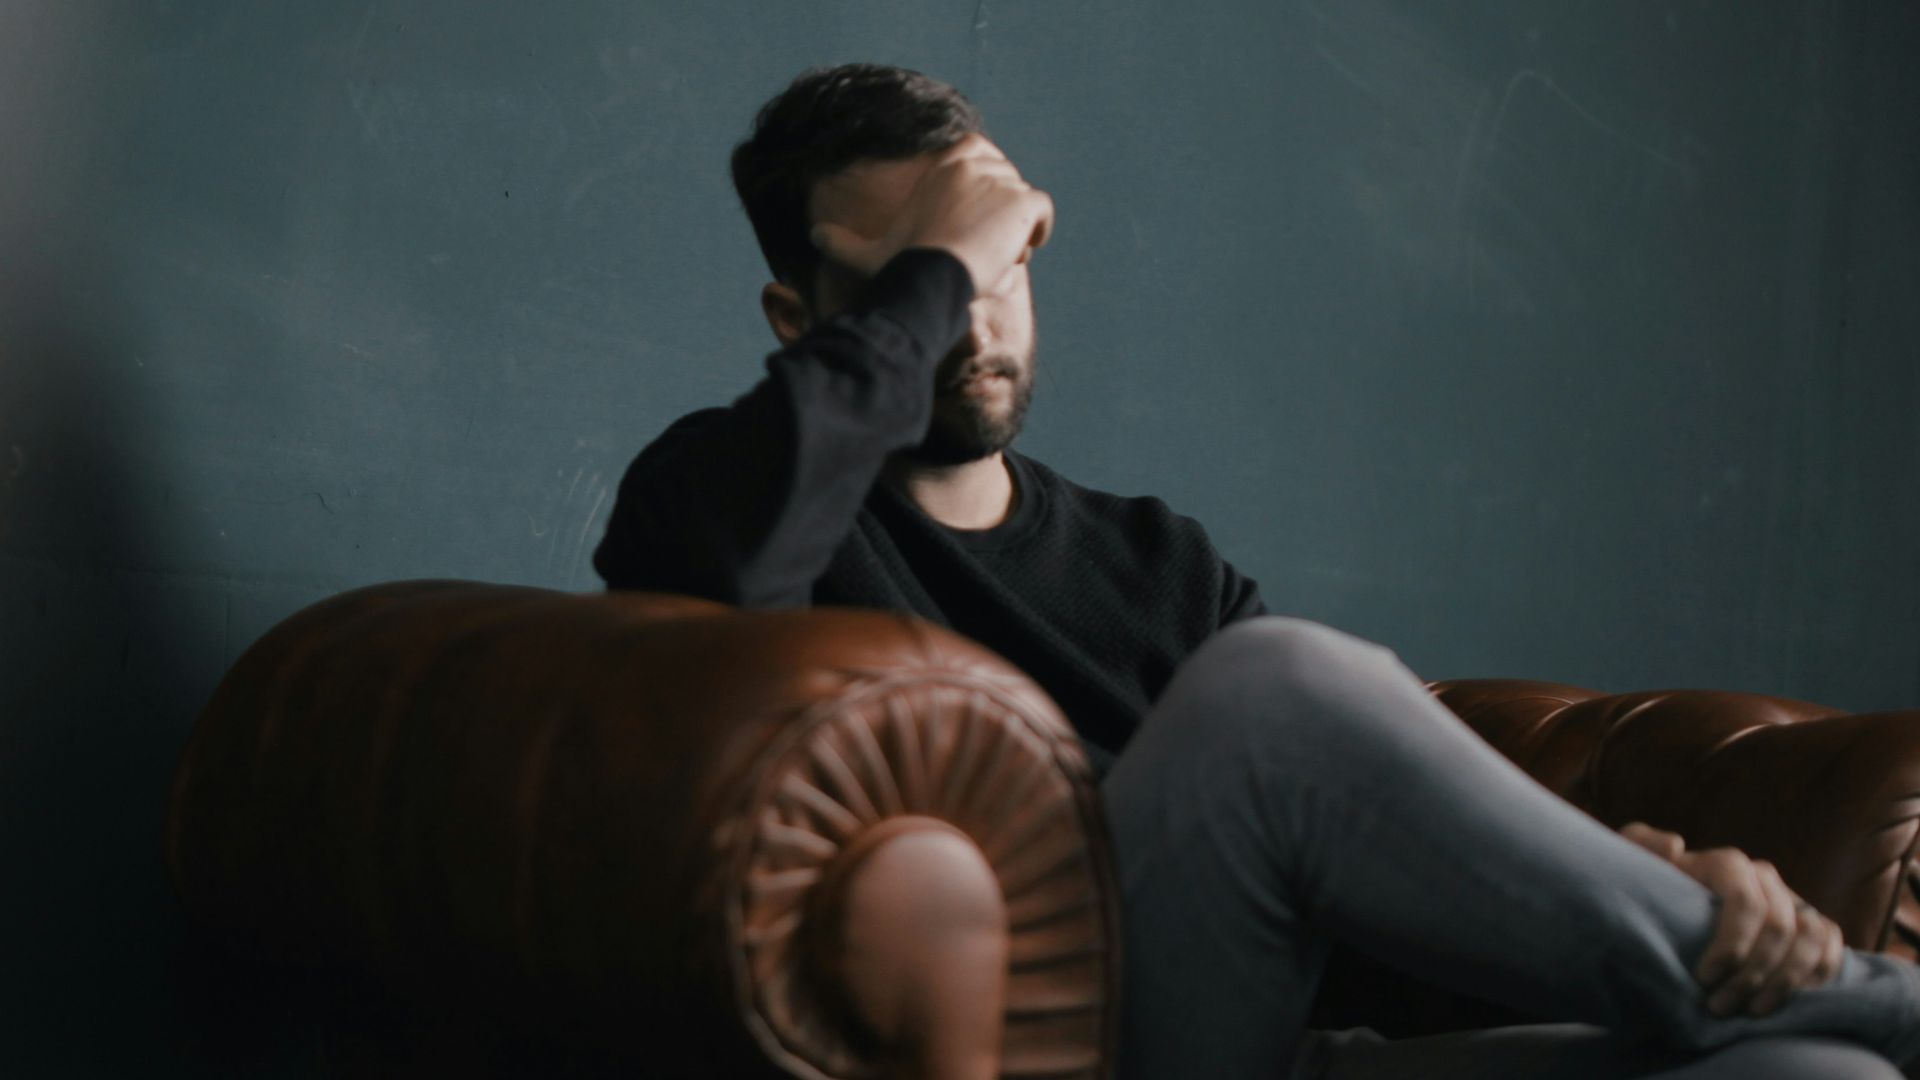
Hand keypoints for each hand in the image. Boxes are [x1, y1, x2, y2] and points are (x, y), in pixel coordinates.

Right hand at [809, 134, 1054, 294]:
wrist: (930, 275)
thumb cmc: (900, 265)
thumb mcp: (867, 252)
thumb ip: (841, 242)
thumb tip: (813, 237)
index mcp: (945, 163)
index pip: (981, 158)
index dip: (980, 191)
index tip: (970, 223)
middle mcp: (975, 162)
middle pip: (1005, 183)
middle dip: (999, 213)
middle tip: (981, 248)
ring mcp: (1001, 179)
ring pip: (1022, 202)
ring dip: (1015, 229)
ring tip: (994, 257)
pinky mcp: (1024, 200)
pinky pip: (1042, 212)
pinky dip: (1037, 232)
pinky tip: (1017, 253)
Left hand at [1620, 822, 1843, 1016]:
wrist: (1670, 910)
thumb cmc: (1650, 889)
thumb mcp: (1633, 863)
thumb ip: (1639, 844)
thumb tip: (1675, 846)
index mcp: (1728, 864)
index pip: (1746, 901)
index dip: (1731, 944)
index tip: (1704, 978)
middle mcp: (1765, 879)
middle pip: (1778, 928)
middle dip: (1752, 974)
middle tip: (1719, 1006)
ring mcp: (1792, 901)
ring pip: (1811, 938)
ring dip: (1786, 981)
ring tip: (1752, 1011)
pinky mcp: (1810, 925)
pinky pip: (1830, 946)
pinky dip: (1818, 975)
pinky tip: (1788, 1000)